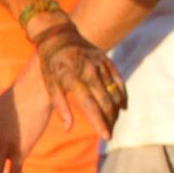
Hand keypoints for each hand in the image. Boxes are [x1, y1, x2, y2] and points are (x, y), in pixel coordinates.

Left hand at [32, 18, 126, 132]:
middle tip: (109, 134)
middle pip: (105, 101)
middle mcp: (89, 70)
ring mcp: (100, 64)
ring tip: (113, 124)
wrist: (59, 36)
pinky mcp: (106, 60)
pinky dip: (123, 95)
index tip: (106, 136)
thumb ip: (60, 106)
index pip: (89, 104)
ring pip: (114, 93)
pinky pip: (119, 81)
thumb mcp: (50, 84)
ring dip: (116, 111)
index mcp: (72, 77)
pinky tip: (123, 108)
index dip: (99, 121)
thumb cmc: (52, 65)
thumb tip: (68, 128)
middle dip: (110, 120)